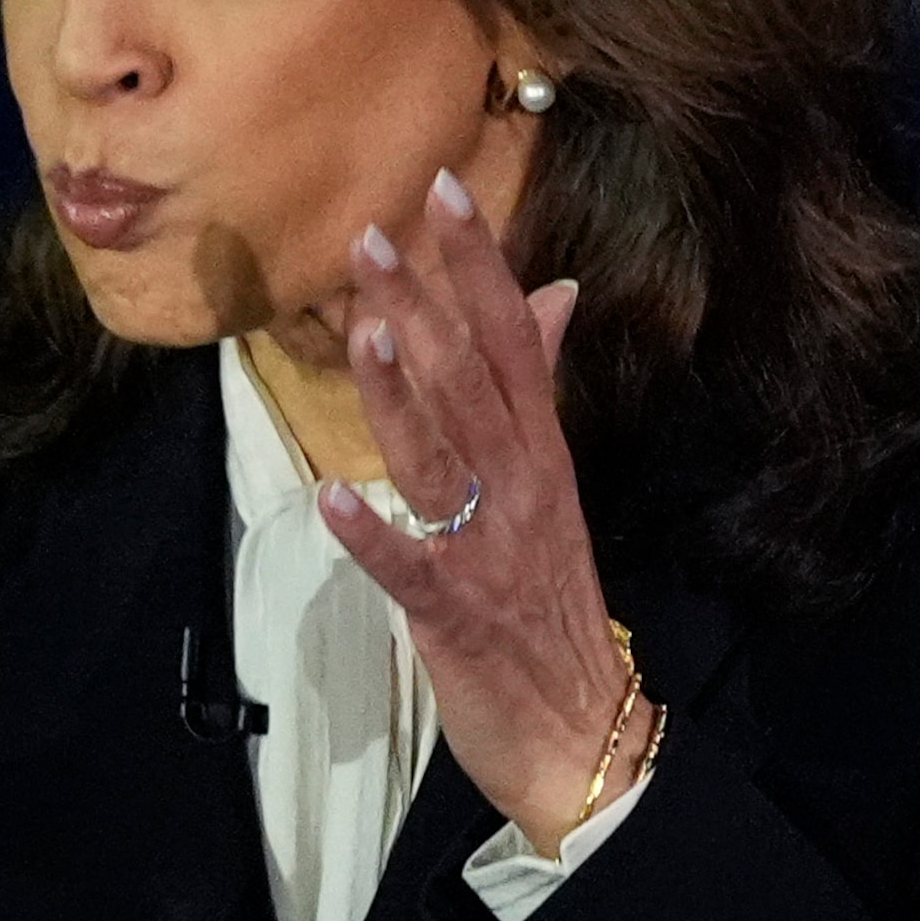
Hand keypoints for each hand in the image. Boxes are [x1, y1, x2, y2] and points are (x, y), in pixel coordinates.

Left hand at [315, 171, 653, 854]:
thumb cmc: (550, 598)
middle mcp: (519, 486)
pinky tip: (336, 498)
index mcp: (539, 451)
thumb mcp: (552, 479)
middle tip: (372, 237)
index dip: (477, 267)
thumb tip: (553, 292)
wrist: (583, 728)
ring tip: (364, 328)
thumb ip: (539, 384)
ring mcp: (488, 548)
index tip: (442, 191)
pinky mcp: (455, 612)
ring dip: (400, 392)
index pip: (510, 338)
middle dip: (423, 307)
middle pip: (469, 381)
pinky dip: (375, 534)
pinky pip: (411, 567)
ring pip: (441, 456)